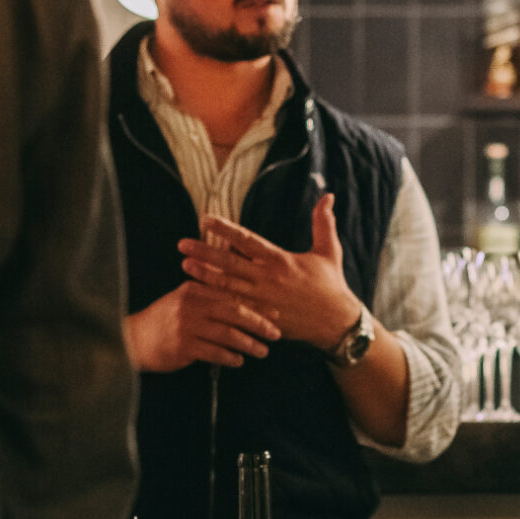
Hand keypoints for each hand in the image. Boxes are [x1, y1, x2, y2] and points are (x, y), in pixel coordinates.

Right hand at [125, 280, 281, 372]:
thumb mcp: (182, 299)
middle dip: (259, 323)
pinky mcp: (183, 347)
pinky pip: (214, 353)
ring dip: (248, 344)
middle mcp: (191, 305)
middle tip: (276, 333)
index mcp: (193, 290)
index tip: (276, 312)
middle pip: (233, 312)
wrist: (130, 339)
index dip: (256, 304)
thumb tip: (242, 299)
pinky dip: (229, 357)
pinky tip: (239, 361)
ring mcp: (186, 326)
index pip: (231, 295)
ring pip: (227, 334)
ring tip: (263, 351)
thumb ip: (207, 296)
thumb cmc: (162, 320)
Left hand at [178, 194, 363, 351]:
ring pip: (226, 285)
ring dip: (204, 275)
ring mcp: (262, 299)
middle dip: (204, 252)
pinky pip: (232, 307)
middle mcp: (268, 278)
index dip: (225, 229)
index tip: (206, 219)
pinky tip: (199, 294)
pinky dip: (214, 299)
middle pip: (229, 262)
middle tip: (182, 244)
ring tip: (184, 265)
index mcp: (280, 259)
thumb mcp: (330, 251)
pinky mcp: (260, 317)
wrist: (336, 323)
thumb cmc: (332, 285)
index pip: (246, 240)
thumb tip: (328, 195)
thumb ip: (324, 222)